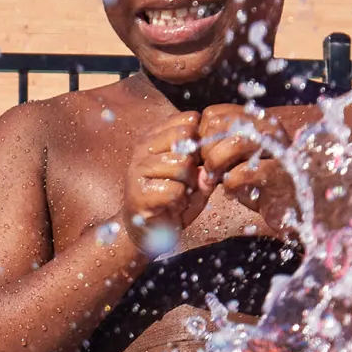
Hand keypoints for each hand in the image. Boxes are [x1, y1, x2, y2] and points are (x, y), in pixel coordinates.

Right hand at [127, 104, 283, 246]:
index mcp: (156, 136)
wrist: (148, 231)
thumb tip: (214, 157)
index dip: (202, 142)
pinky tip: (172, 206)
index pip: (189, 120)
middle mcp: (144, 147)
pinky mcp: (138, 192)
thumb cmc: (173, 199)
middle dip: (195, 162)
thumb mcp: (195, 176)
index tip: (198, 161)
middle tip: (188, 180)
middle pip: (186, 138)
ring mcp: (138, 168)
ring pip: (181, 164)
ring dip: (187, 184)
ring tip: (179, 194)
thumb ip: (207, 162)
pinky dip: (179, 202)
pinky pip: (174, 190)